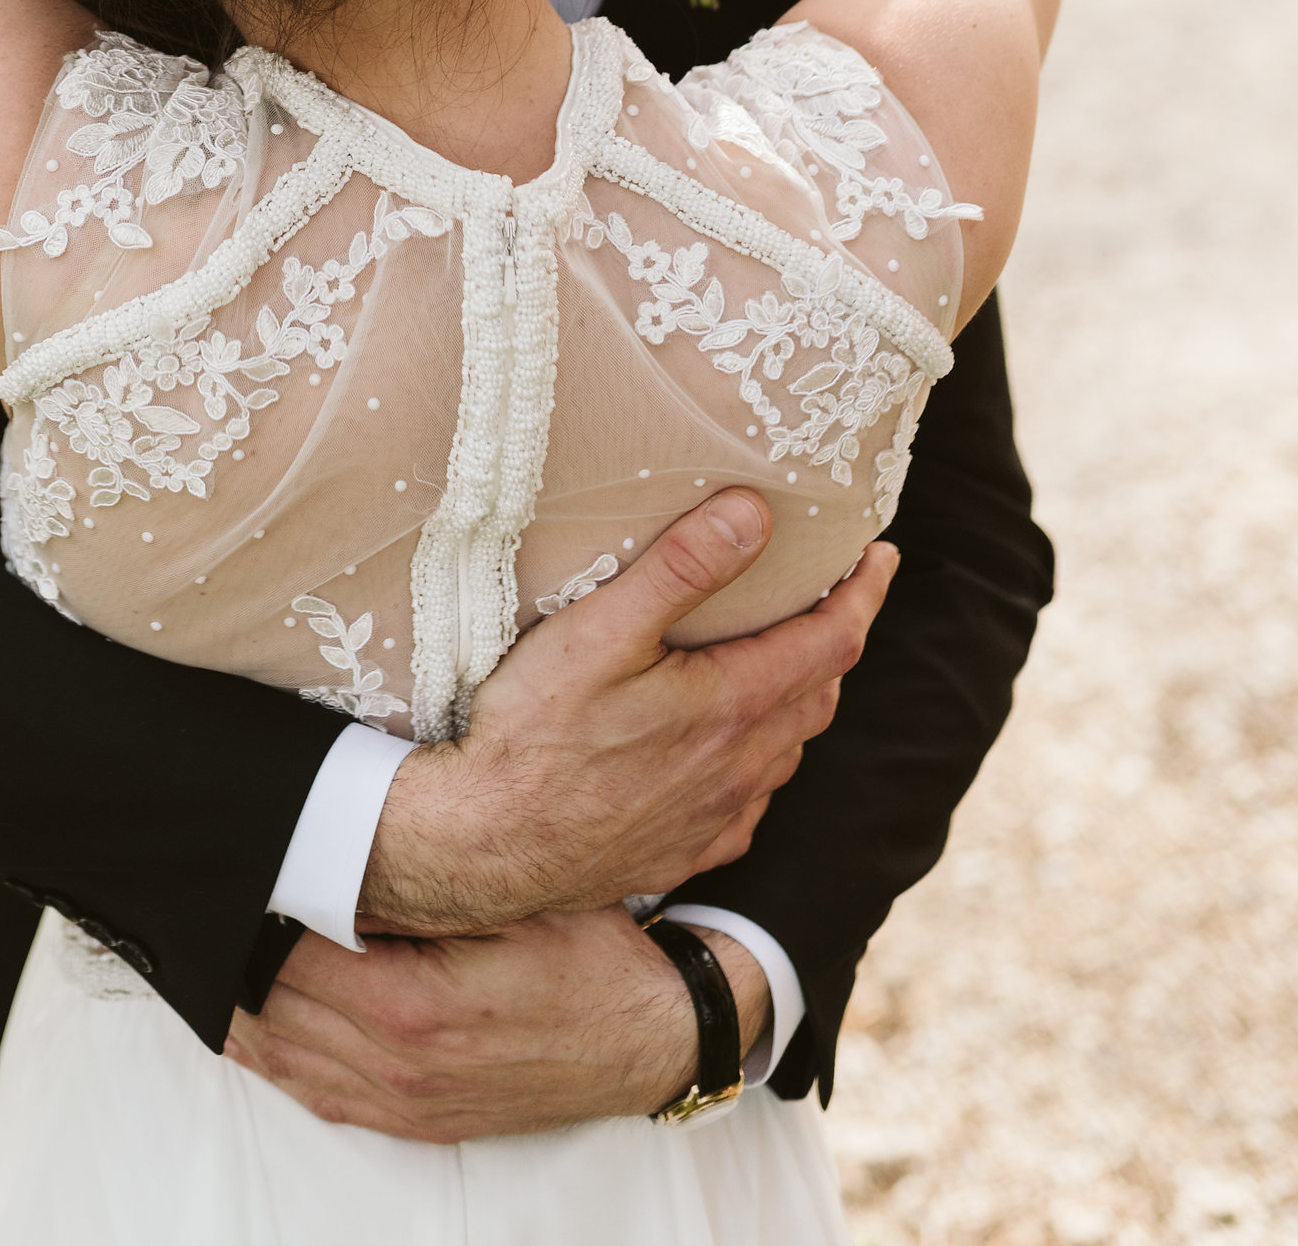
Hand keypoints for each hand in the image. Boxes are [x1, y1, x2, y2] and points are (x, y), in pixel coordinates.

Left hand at [227, 911, 768, 1141]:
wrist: (656, 1034)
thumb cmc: (590, 954)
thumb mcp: (513, 901)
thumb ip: (420, 887)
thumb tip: (335, 851)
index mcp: (413, 1008)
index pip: (290, 956)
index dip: (249, 908)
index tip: (219, 864)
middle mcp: (398, 1068)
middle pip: (273, 1008)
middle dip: (228, 953)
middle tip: (189, 896)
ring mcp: (407, 1103)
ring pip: (285, 1057)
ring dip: (235, 1008)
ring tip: (194, 949)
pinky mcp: (421, 1120)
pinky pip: (321, 1093)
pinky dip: (273, 1058)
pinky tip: (244, 1027)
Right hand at [361, 490, 895, 932]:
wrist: (485, 847)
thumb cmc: (533, 733)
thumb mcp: (600, 631)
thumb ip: (681, 569)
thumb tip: (755, 514)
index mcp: (732, 706)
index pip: (833, 640)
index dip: (865, 593)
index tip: (881, 556)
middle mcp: (741, 767)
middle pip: (819, 693)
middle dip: (835, 639)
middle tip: (831, 596)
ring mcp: (717, 817)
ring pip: (790, 749)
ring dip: (800, 699)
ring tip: (784, 660)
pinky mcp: (687, 851)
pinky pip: (753, 800)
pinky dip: (763, 759)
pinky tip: (735, 747)